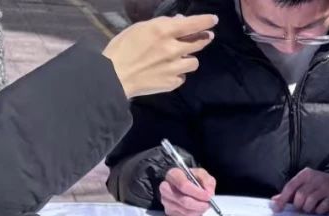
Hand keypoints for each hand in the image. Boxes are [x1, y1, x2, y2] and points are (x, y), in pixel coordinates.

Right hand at [102, 14, 217, 97]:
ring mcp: (175, 67)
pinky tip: (168, 72)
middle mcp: (173, 49)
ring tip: (179, 58)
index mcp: (163, 31)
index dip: (205, 21)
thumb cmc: (122, 48)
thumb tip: (180, 22)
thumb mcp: (139, 29)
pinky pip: (182, 76)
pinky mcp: (173, 83)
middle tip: (206, 37)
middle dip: (203, 39)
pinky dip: (178, 73)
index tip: (213, 20)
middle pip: (198, 43)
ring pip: (194, 62)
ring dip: (188, 58)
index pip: (192, 24)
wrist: (115, 77)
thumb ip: (161, 25)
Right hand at [159, 167, 216, 215]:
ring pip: (185, 211)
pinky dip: (195, 215)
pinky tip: (197, 209)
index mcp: (173, 175)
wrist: (183, 186)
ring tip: (204, 206)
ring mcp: (166, 201)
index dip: (197, 193)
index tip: (208, 196)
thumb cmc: (192, 179)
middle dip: (199, 204)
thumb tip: (209, 193)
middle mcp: (165, 188)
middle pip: (183, 200)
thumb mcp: (201, 174)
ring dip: (199, 210)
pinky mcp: (169, 212)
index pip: (184, 185)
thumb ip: (207, 181)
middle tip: (208, 204)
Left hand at [272, 169, 328, 214]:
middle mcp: (315, 179)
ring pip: (310, 202)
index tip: (277, 209)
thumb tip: (274, 201)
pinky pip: (321, 207)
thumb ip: (289, 192)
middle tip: (302, 207)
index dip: (283, 199)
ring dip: (308, 209)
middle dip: (299, 205)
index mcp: (305, 174)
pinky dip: (318, 211)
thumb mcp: (303, 184)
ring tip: (310, 208)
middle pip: (300, 196)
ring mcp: (325, 187)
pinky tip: (319, 208)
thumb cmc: (317, 185)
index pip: (290, 186)